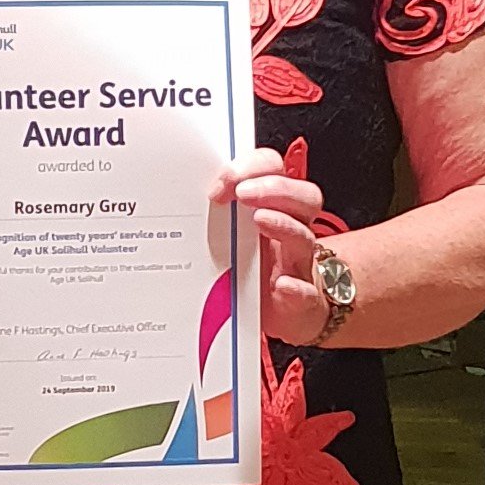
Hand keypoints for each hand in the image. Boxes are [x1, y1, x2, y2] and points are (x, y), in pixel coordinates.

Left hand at [211, 148, 329, 345]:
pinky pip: (305, 294)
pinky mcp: (300, 303)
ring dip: (284, 225)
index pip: (275, 172)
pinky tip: (282, 285)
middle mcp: (290, 233)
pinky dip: (295, 288)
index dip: (254, 167)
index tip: (222, 181)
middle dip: (275, 187)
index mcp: (272, 210)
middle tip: (243, 193)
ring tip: (260, 220)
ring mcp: (297, 267)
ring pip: (305, 238)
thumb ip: (214, 216)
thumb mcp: (230, 237)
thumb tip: (179, 197)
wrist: (279, 316)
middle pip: (305, 198)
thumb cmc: (253, 273)